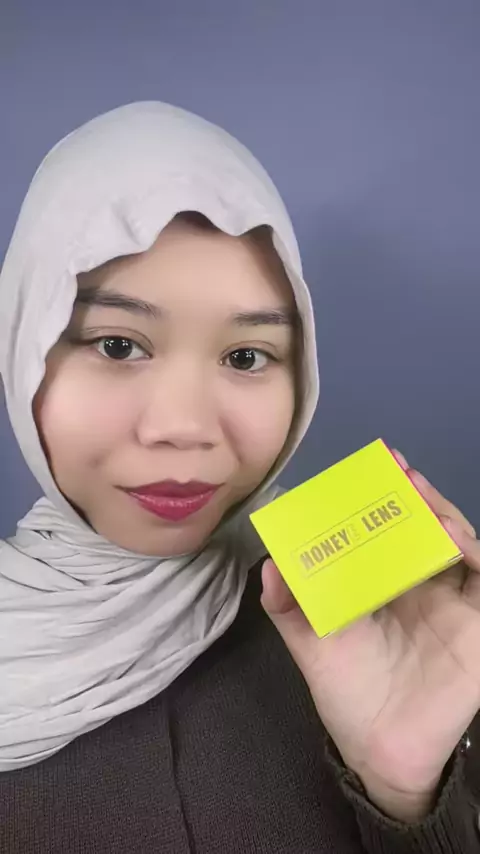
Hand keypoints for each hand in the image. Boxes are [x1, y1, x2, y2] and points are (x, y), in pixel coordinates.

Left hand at [261, 451, 479, 821]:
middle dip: (411, 492)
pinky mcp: (477, 623)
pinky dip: (471, 551)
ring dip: (440, 512)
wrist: (380, 747)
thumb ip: (288, 605)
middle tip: (395, 466)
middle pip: (423, 524)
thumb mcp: (309, 642)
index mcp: (381, 579)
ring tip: (417, 492)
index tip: (369, 465)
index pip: (386, 526)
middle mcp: (419, 582)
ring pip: (456, 541)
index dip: (381, 495)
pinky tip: (451, 537)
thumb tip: (268, 566)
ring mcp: (452, 600)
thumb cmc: (346, 689)